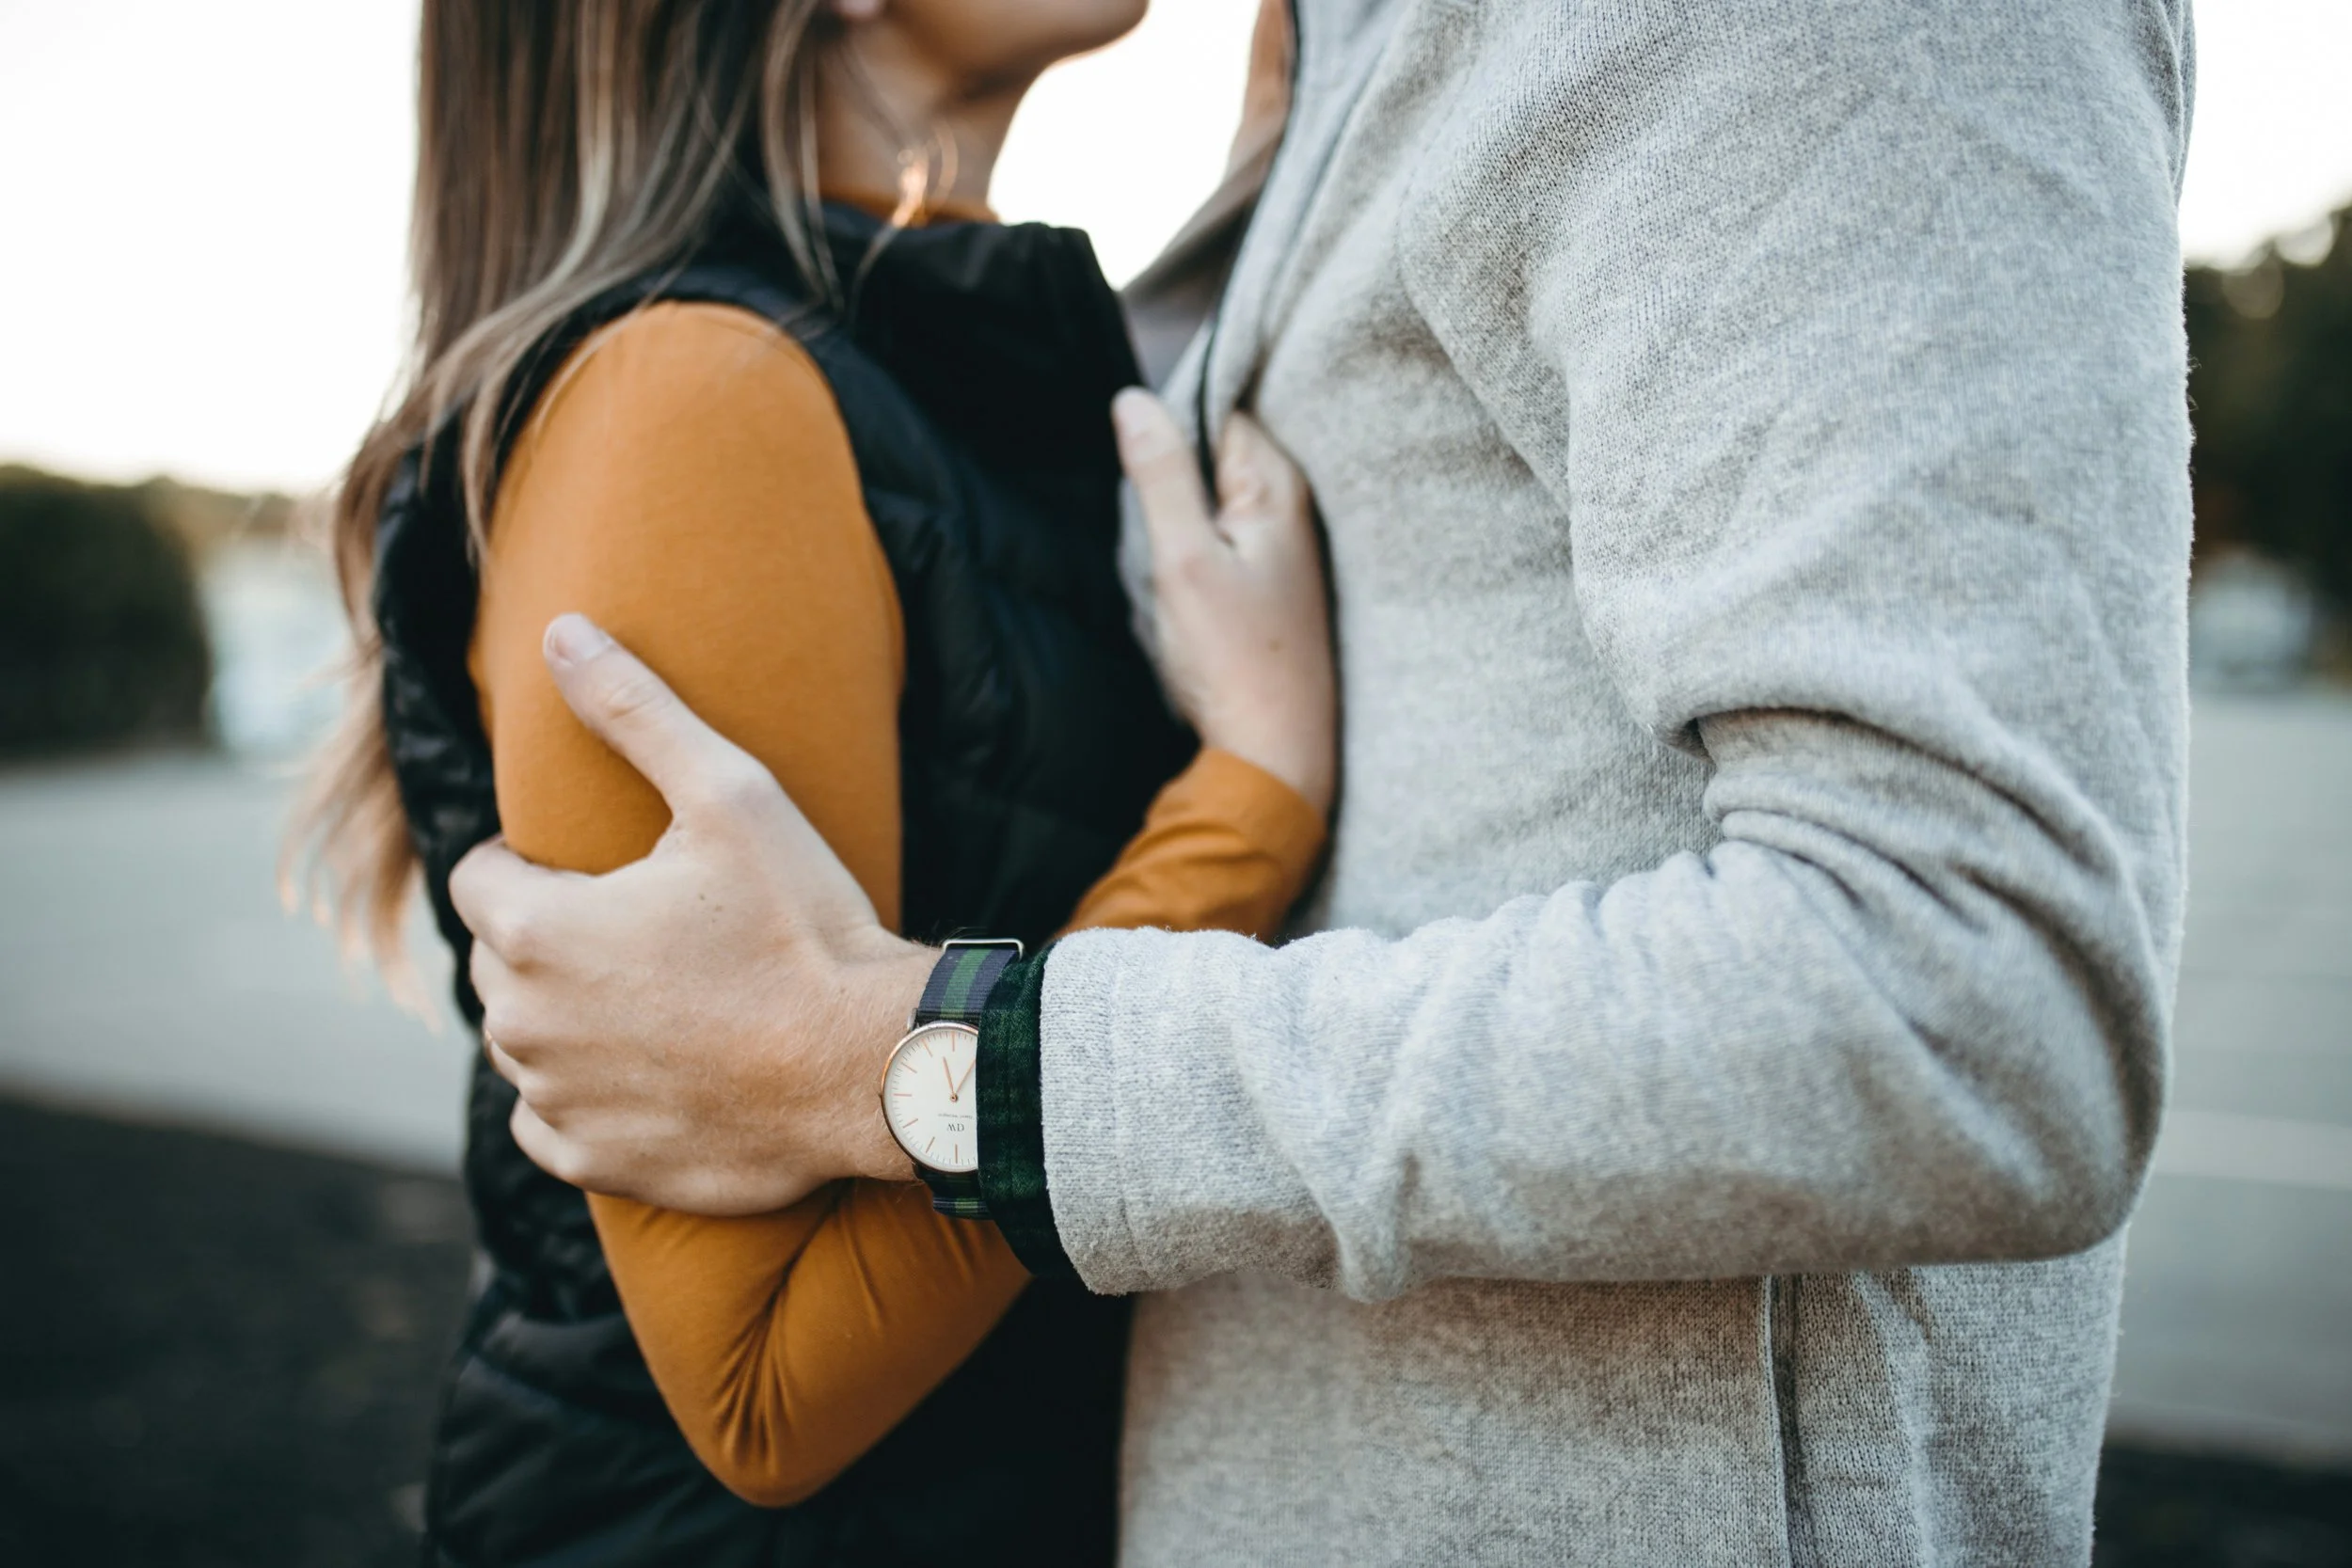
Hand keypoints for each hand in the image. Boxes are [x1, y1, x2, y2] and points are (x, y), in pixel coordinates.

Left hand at [450, 613, 936, 1214]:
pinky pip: (549, 1126)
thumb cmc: (801, 927)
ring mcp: (556, 1101)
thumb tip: (562, 632)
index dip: (539, 864)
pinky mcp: (595, 1161)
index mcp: (535, 929)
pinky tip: (654, 1073)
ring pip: (526, 1044)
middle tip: (654, 933)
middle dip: (553, 940)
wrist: (871, 1066)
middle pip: (499, 963)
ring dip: (570, 1019)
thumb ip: (634, 710)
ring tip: (665, 1000)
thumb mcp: (730, 795)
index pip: (480, 878)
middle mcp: (522, 1023)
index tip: (610, 873)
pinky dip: (585, 1100)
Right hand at [1114, 390, 1335, 814]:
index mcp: (1277, 488)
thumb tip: (1134, 399)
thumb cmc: (1232, 659)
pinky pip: (1216, 544)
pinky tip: (1187, 601)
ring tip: (1172, 578)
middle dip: (1169, 486)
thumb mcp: (1181, 559)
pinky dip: (1190, 560)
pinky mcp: (1269, 585)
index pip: (1219, 411)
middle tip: (1159, 543)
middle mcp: (1291, 509)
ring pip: (1208, 504)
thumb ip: (1160, 474)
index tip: (1147, 480)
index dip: (1171, 434)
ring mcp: (1282, 548)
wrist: (1274, 752)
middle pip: (1213, 456)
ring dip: (1175, 528)